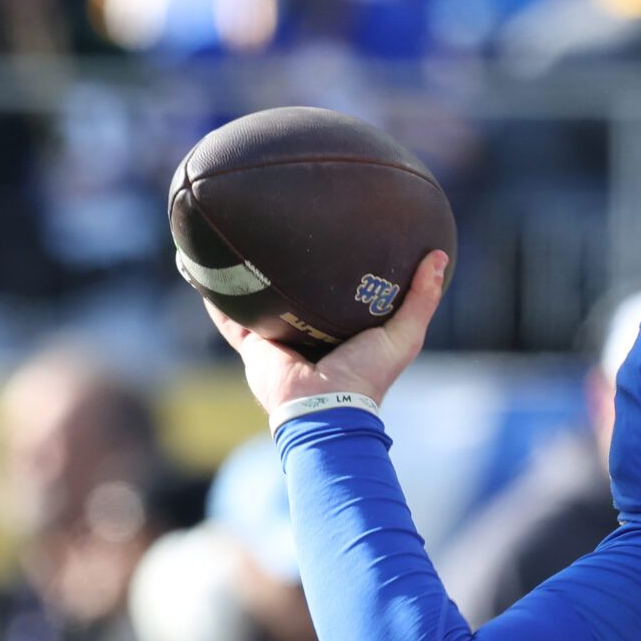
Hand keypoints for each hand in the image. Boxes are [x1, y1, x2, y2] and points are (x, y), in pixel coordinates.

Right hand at [206, 250, 449, 416]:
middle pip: (296, 295)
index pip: (338, 295)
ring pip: (257, 302)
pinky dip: (213, 296)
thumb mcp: (405, 335)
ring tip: (234, 241)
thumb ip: (422, 298)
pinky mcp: (252, 347)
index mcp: (340, 332)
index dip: (337, 271)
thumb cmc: (368, 376)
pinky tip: (200, 268)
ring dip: (244, 277)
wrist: (325, 409)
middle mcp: (307, 334)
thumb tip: (440, 256)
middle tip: (284, 230)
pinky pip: (227, 318)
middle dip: (289, 269)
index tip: (336, 238)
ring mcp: (277, 340)